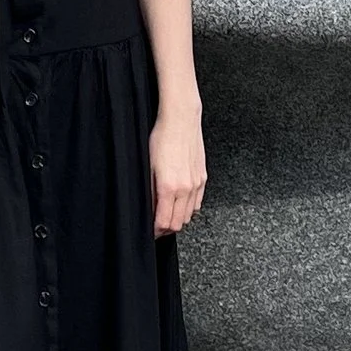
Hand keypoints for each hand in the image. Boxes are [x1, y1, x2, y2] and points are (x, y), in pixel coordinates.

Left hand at [150, 105, 206, 236]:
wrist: (181, 119)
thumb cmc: (162, 137)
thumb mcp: (148, 166)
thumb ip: (149, 191)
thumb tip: (149, 209)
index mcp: (169, 187)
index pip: (164, 222)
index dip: (156, 231)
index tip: (150, 231)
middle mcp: (185, 188)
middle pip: (178, 223)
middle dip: (166, 229)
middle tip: (156, 227)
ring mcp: (196, 183)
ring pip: (189, 215)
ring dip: (177, 219)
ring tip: (166, 214)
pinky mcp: (203, 177)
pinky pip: (197, 203)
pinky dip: (188, 209)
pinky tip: (179, 203)